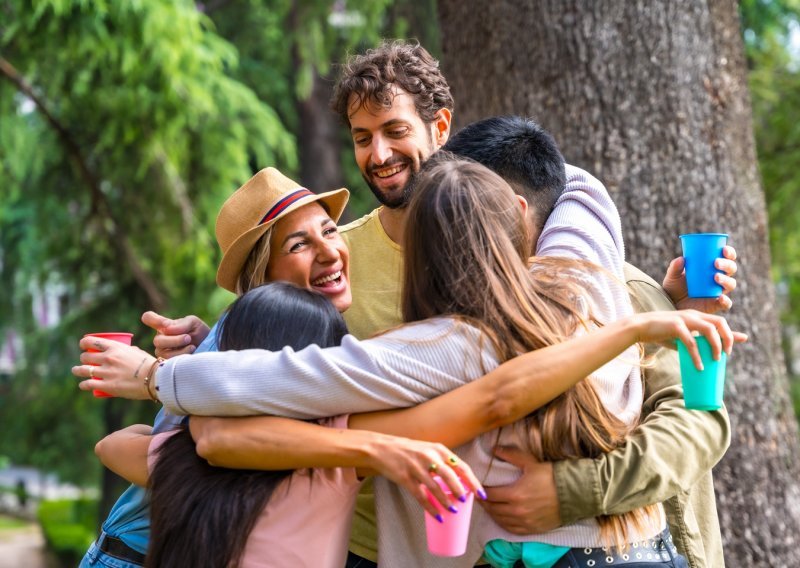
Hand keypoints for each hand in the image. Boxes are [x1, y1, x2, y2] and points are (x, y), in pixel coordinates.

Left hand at [72, 336, 157, 399]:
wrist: (155, 378)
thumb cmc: (149, 365)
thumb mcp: (136, 352)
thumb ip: (127, 351)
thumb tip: (123, 351)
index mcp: (115, 348)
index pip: (91, 341)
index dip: (84, 343)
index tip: (84, 346)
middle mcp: (108, 358)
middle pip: (86, 357)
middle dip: (84, 359)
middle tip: (85, 361)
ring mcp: (106, 372)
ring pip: (83, 370)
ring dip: (77, 370)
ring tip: (77, 371)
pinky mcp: (107, 386)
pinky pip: (88, 384)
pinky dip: (83, 384)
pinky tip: (83, 385)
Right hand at [141, 311, 210, 358]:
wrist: (209, 348)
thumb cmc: (200, 333)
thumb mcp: (194, 323)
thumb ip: (181, 324)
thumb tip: (167, 329)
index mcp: (164, 326)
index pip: (149, 318)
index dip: (152, 319)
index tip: (164, 323)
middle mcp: (160, 338)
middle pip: (157, 340)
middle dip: (174, 340)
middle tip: (188, 338)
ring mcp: (162, 352)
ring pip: (162, 352)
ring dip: (179, 349)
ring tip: (192, 346)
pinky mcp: (167, 363)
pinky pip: (169, 361)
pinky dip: (182, 356)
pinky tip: (191, 354)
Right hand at [366, 434, 484, 520]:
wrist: (382, 448)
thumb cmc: (409, 450)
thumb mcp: (428, 449)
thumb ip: (443, 461)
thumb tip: (461, 481)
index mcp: (439, 449)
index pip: (461, 466)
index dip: (473, 481)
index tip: (481, 494)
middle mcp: (429, 456)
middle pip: (450, 476)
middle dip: (460, 491)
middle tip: (465, 501)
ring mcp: (416, 467)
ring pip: (435, 488)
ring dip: (446, 501)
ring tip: (453, 511)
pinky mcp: (405, 477)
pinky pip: (420, 496)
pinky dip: (430, 507)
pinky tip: (437, 515)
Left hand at [481, 446, 560, 533]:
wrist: (573, 493)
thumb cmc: (551, 476)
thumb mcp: (530, 463)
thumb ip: (510, 455)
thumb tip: (495, 449)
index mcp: (515, 494)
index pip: (490, 495)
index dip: (482, 491)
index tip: (478, 487)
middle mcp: (517, 511)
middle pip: (493, 509)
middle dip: (485, 503)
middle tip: (479, 497)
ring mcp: (525, 522)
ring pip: (500, 520)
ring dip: (492, 513)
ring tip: (488, 507)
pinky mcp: (532, 529)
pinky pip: (512, 529)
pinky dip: (503, 523)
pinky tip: (500, 518)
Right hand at [631, 309, 747, 369]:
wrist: (639, 327)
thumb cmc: (659, 332)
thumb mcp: (679, 336)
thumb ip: (691, 341)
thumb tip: (702, 356)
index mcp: (695, 316)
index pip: (719, 321)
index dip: (732, 331)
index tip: (743, 339)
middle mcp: (693, 314)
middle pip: (719, 322)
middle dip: (728, 338)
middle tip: (726, 354)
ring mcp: (684, 319)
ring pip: (709, 330)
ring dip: (716, 345)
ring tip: (716, 359)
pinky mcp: (675, 326)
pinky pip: (691, 342)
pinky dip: (697, 355)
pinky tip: (700, 366)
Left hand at [662, 245, 736, 313]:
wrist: (671, 305)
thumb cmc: (674, 287)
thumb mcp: (672, 276)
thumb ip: (675, 267)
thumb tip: (681, 258)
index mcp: (712, 268)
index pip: (726, 258)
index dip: (729, 253)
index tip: (724, 249)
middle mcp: (719, 279)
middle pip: (731, 269)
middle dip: (727, 264)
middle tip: (716, 263)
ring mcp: (718, 291)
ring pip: (731, 284)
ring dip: (726, 279)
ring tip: (715, 276)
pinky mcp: (716, 305)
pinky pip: (726, 304)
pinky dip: (726, 301)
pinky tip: (720, 297)